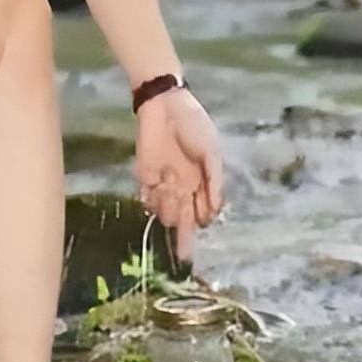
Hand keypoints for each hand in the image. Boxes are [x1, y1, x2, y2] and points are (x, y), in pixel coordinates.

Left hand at [134, 87, 224, 262]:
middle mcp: (184, 186)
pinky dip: (149, 202)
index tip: (204, 222)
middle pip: (185, 219)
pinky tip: (154, 195)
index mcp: (202, 181)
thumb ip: (214, 181)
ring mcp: (164, 182)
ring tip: (172, 202)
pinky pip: (147, 197)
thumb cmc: (193, 125)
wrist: (164, 104)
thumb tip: (216, 210)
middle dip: (185, 239)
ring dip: (169, 213)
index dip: (204, 219)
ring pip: (166, 211)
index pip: (204, 211)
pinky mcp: (145, 175)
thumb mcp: (211, 151)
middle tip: (184, 257)